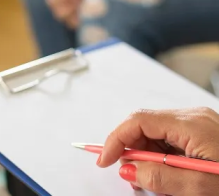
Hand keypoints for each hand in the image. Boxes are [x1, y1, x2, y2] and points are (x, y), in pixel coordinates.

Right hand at [98, 107, 218, 194]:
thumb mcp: (200, 188)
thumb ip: (160, 178)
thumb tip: (128, 169)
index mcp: (191, 124)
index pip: (138, 121)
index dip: (116, 139)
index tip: (105, 160)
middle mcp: (192, 117)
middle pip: (144, 125)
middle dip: (130, 150)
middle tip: (130, 176)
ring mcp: (196, 123)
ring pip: (154, 133)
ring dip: (144, 155)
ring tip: (152, 180)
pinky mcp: (199, 132)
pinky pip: (167, 139)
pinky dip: (158, 156)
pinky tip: (165, 173)